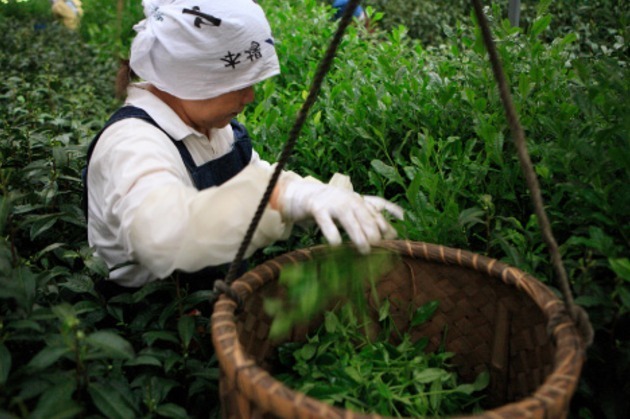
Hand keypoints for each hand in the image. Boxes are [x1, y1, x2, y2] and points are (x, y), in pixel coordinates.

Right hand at [277, 179, 403, 253]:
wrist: (304, 193)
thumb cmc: (333, 205)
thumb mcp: (352, 207)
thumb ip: (370, 217)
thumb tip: (394, 234)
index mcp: (359, 200)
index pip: (378, 210)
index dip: (387, 223)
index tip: (395, 237)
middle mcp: (349, 200)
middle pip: (366, 216)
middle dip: (374, 232)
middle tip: (378, 248)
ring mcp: (333, 203)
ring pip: (349, 220)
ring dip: (358, 236)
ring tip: (365, 250)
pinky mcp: (317, 208)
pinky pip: (327, 223)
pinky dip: (333, 235)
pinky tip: (337, 245)